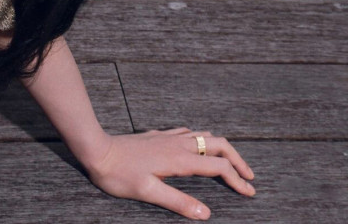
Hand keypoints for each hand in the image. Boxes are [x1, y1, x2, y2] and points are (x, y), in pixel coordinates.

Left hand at [84, 126, 255, 218]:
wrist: (98, 150)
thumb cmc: (120, 174)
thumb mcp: (149, 192)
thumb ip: (178, 202)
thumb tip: (206, 214)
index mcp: (179, 160)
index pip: (218, 166)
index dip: (237, 179)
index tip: (250, 192)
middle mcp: (178, 144)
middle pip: (218, 144)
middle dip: (237, 159)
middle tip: (249, 176)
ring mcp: (168, 137)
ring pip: (204, 136)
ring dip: (222, 148)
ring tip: (231, 163)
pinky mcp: (159, 136)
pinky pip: (188, 132)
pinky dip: (202, 140)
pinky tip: (199, 146)